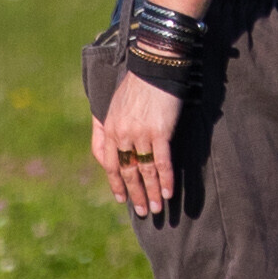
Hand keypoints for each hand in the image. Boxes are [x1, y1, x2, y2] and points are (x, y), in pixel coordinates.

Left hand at [91, 73, 181, 218]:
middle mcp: (123, 134)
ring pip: (145, 171)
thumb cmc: (135, 85)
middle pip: (127, 171)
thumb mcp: (113, 105)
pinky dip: (166, 179)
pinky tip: (169, 193)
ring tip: (156, 209)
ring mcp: (141, 134)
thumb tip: (109, 150)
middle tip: (143, 211)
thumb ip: (107, 127)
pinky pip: (161, 162)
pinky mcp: (160, 132)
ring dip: (152, 192)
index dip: (116, 183)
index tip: (122, 198)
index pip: (109, 164)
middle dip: (135, 194)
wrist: (154, 67)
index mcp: (110, 128)